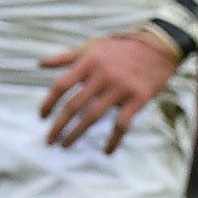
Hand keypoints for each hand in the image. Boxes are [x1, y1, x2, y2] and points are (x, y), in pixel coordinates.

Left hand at [39, 31, 178, 152]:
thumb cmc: (121, 48)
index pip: (61, 85)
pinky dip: (114, 139)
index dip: (49, 103)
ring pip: (93, 116)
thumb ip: (66, 56)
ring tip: (65, 144)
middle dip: (59, 125)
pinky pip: (122, 124)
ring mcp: (120, 88)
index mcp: (89, 62)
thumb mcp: (92, 46)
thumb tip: (40, 64)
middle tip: (49, 140)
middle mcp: (102, 75)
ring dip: (77, 133)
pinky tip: (107, 151)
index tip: (42, 117)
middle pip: (74, 105)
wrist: (157, 46)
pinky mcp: (138, 98)